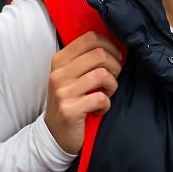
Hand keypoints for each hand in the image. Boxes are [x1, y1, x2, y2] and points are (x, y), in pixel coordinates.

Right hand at [44, 32, 122, 153]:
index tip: (116, 57)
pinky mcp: (69, 110)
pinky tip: (100, 108)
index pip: (90, 38)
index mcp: (60, 60)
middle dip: (115, 66)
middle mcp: (58, 74)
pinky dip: (106, 104)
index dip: (110, 45)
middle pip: (99, 55)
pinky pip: (101, 98)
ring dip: (112, 86)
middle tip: (113, 78)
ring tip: (107, 93)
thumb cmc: (71, 100)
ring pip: (102, 75)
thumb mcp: (73, 75)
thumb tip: (117, 44)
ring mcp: (62, 92)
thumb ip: (88, 59)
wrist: (55, 133)